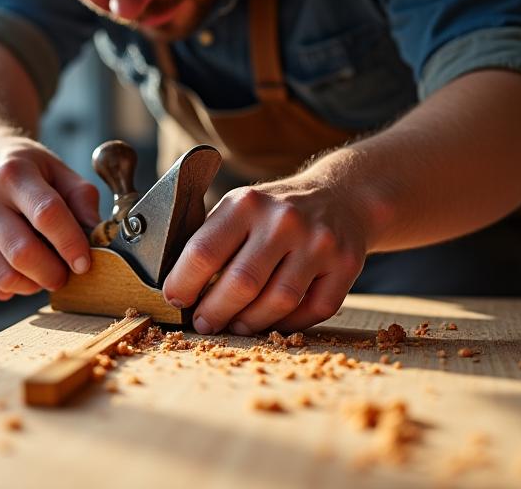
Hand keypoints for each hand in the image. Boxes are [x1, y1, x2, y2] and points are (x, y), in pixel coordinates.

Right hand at [0, 136, 100, 299]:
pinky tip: (27, 274)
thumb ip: (82, 199)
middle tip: (68, 273)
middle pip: (23, 252)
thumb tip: (97, 235)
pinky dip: (16, 289)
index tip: (85, 262)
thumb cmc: (27, 168)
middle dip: (53, 273)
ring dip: (36, 285)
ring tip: (48, 273)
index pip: (46, 214)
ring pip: (5, 275)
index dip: (70, 243)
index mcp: (14, 173)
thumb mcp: (58, 169)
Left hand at [162, 174, 367, 334]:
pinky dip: (288, 324)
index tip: (175, 300)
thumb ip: (211, 240)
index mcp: (247, 203)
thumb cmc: (274, 212)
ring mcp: (319, 243)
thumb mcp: (239, 207)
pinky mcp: (345, 265)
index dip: (183, 284)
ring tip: (236, 325)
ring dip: (250, 323)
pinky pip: (311, 311)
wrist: (340, 197)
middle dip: (214, 313)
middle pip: (241, 284)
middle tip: (203, 323)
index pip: (204, 252)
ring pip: (278, 302)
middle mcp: (284, 220)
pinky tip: (272, 320)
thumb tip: (176, 290)